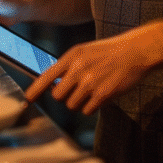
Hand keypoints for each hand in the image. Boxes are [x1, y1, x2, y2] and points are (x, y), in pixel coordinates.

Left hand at [25, 30, 151, 115]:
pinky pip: (87, 110)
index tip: (28, 99)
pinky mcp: (102, 94)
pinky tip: (100, 95)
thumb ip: (68, 66)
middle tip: (76, 91)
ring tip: (91, 91)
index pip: (47, 76)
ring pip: (72, 105)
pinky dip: (92, 107)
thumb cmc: (109, 52)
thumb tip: (52, 84)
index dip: (35, 90)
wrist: (135, 51)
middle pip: (57, 96)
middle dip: (64, 97)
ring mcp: (90, 82)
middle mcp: (78, 69)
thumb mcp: (84, 52)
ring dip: (79, 103)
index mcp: (72, 56)